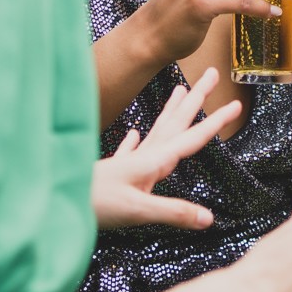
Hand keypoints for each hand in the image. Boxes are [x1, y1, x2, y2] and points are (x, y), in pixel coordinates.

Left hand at [92, 66, 239, 229]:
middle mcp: (144, 157)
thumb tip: (208, 218)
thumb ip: (174, 212)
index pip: (192, 139)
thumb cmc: (95, 205)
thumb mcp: (139, 211)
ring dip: (172, 110)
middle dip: (196, 99)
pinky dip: (134, 141)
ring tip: (181, 90)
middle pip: (176, 123)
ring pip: (156, 131)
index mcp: (154, 162)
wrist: (56, 200)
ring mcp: (128, 163)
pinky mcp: (113, 173)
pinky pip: (130, 151)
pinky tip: (133, 133)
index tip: (235, 103)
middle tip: (211, 74)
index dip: (216, 122)